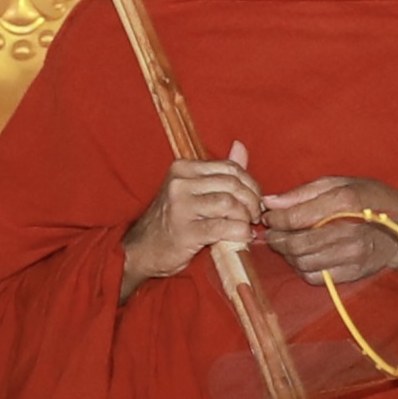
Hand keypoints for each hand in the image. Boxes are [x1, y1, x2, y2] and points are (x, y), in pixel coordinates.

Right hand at [121, 138, 261, 293]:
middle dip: (252, 201)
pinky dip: (238, 232)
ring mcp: (180, 206)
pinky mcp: (185, 231)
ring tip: (246, 227)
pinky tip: (242, 238)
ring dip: (245, 218)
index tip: (256, 200)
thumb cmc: (171, 222)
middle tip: (255, 216)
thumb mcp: (192, 191)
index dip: (250, 184)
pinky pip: (222, 227)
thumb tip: (240, 147)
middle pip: (232, 184)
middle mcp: (180, 183)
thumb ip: (218, 171)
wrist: (141, 251)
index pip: (229, 168)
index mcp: (183, 168)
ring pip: (229, 203)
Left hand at [257, 177, 397, 286]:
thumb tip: (270, 202)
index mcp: (346, 203)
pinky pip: (315, 277)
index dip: (276, 220)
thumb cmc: (372, 200)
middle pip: (297, 244)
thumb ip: (303, 193)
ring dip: (288, 255)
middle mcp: (349, 233)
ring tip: (287, 243)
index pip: (297, 218)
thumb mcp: (341, 184)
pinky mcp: (351, 274)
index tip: (268, 217)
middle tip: (272, 232)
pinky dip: (302, 268)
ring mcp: (352, 257)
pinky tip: (304, 256)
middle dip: (278, 239)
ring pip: (303, 263)